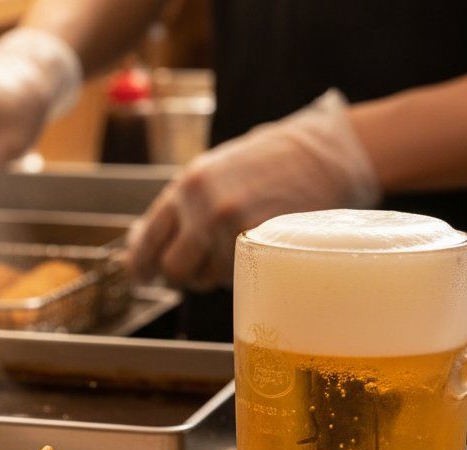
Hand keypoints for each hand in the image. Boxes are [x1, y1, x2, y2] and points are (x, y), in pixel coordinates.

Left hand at [126, 89, 380, 289]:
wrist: (327, 154)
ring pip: (205, 278)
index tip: (140, 276)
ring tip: (235, 251)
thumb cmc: (270, 162)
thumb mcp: (216, 171)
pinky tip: (254, 253)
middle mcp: (203, 208)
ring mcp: (232, 228)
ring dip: (213, 275)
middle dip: (180, 276)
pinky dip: (239, 274)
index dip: (139, 264)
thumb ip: (184, 204)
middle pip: (173, 268)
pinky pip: (235, 278)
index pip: (147, 239)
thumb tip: (147, 241)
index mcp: (187, 186)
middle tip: (194, 271)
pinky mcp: (261, 245)